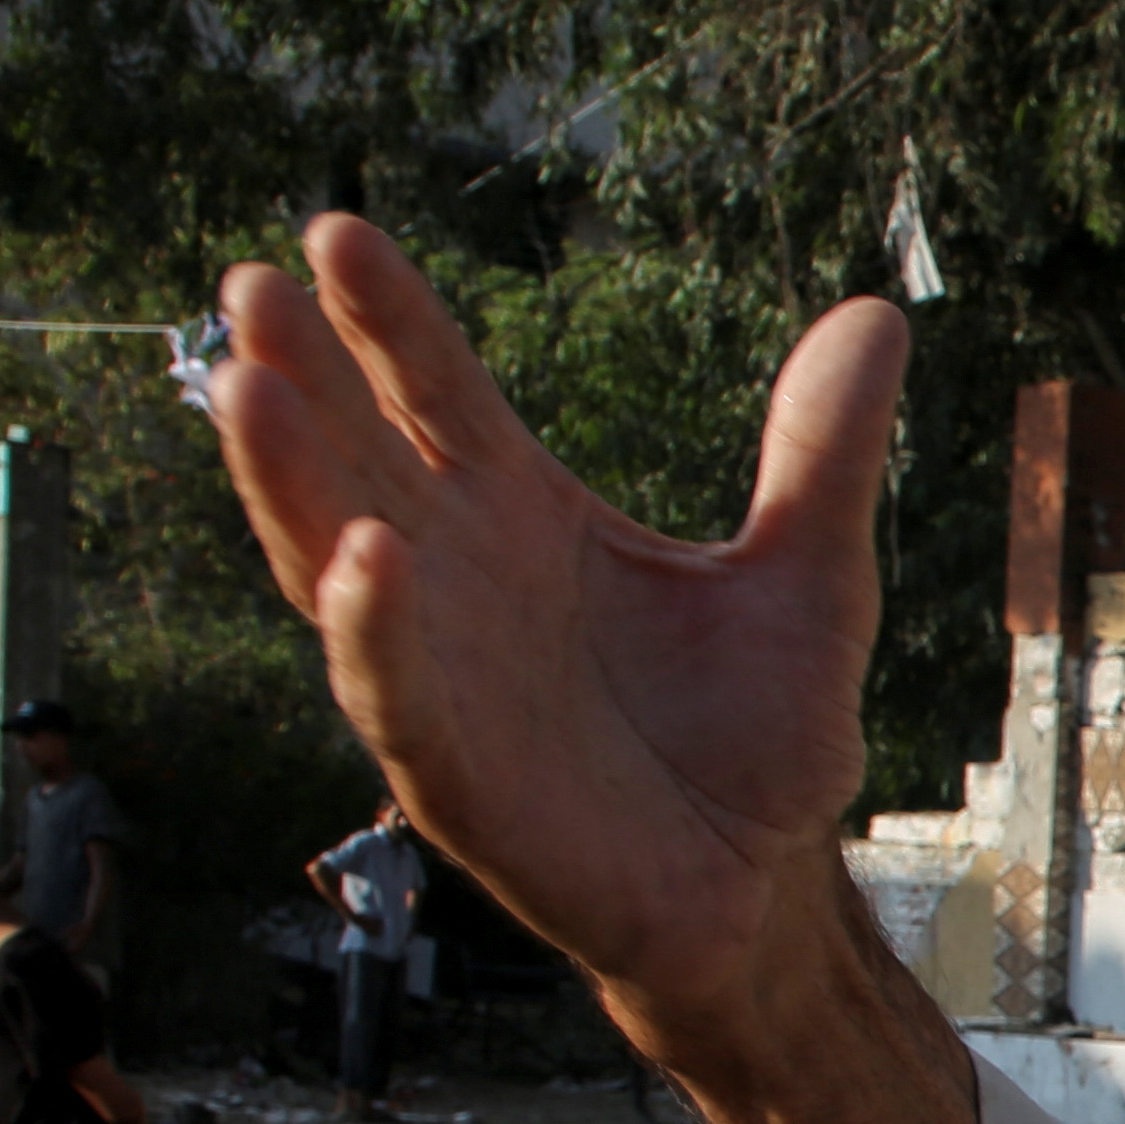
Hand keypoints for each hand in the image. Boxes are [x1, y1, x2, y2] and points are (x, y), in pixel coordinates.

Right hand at [208, 217, 905, 1031]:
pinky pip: (400, 699)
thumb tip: (877, 318)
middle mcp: (465, 584)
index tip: (338, 233)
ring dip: (289, 482)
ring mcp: (450, 679)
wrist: (767, 889)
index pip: (441, 397)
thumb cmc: (758, 737)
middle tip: (250, 285)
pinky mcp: (463, 780)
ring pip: (337, 565)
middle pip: (359, 460)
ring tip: (248, 386)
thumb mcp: (813, 578)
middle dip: (300, 376)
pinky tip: (360, 559)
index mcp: (528, 520)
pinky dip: (375, 633)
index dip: (388, 322)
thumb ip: (823, 454)